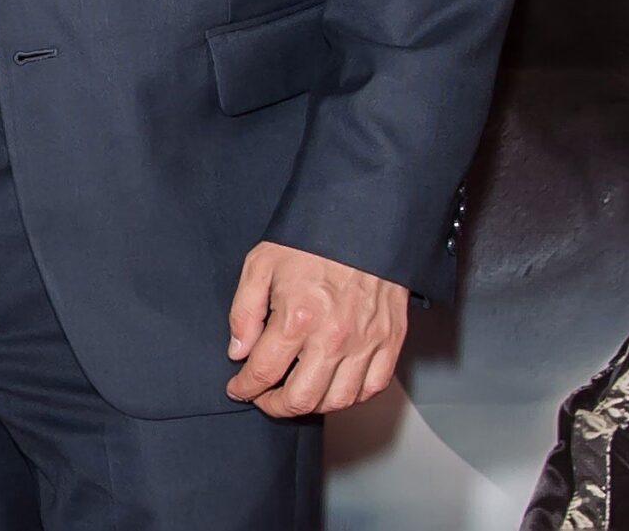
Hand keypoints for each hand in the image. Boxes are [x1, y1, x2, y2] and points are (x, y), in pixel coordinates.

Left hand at [225, 240, 407, 416]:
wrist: (362, 223)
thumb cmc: (309, 242)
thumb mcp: (260, 265)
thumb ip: (244, 312)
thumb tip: (238, 352)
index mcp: (298, 318)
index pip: (264, 371)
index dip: (245, 387)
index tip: (238, 389)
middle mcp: (334, 338)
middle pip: (301, 398)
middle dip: (274, 406)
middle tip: (263, 399)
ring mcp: (366, 344)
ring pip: (337, 401)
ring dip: (311, 406)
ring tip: (294, 396)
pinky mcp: (391, 343)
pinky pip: (371, 389)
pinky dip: (349, 398)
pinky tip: (331, 389)